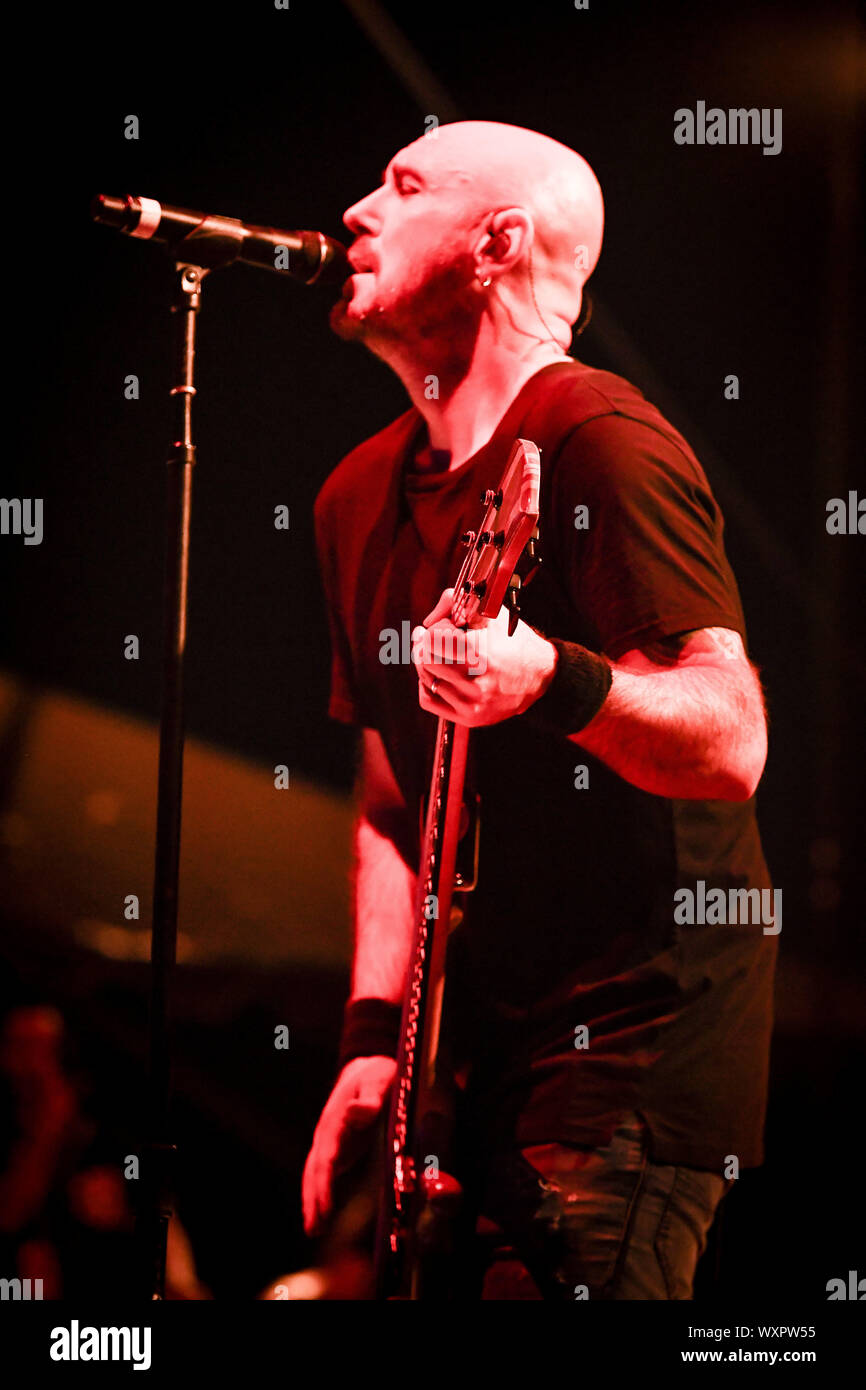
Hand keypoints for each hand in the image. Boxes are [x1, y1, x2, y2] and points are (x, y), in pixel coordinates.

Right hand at [301, 1055, 396, 1237]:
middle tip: (313, 1229)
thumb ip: (370, 1098)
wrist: (366, 1069)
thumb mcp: (379, 1080)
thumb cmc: (376, 1074)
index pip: (327, 1156)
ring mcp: (330, 1142)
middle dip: (313, 1199)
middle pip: (315, 1170)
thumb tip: (353, 1112)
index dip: (324, 1183)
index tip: (324, 1207)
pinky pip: (325, 1175)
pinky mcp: (338, 1149)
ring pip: (316, 1175)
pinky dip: (321, 1195)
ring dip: (313, 1201)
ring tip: (313, 1230)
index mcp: (336, 1119)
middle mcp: (328, 1133)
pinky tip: (322, 1216)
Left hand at [412, 588, 557, 726]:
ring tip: (441, 654)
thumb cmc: (514, 641)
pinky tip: (440, 674)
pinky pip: (428, 700)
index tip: (449, 626)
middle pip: (426, 657)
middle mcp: (476, 681)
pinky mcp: (469, 717)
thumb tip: (427, 622)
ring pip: (425, 678)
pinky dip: (427, 685)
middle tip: (436, 638)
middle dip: (427, 644)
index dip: (438, 626)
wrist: (540, 676)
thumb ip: (455, 602)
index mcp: (481, 653)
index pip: (433, 637)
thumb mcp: (491, 613)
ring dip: (428, 662)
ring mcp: (472, 702)